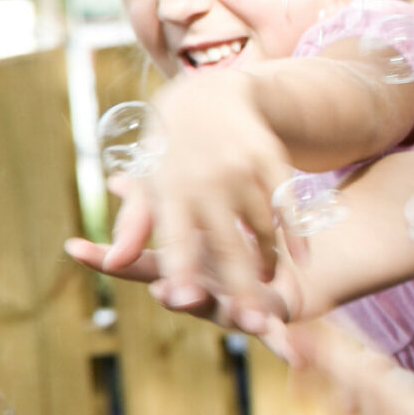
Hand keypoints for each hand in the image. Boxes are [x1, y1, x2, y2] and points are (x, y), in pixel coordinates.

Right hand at [72, 176, 305, 331]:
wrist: (274, 273)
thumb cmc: (221, 246)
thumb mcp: (190, 221)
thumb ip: (157, 206)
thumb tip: (113, 180)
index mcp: (178, 270)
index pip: (137, 263)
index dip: (107, 257)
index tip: (75, 247)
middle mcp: (199, 294)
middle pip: (183, 297)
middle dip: (178, 294)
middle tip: (169, 293)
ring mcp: (230, 310)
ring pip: (229, 316)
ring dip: (235, 316)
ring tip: (245, 319)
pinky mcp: (266, 320)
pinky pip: (277, 335)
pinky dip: (284, 345)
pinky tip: (297, 360)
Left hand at [144, 70, 301, 311]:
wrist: (208, 95)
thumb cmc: (169, 150)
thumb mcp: (150, 184)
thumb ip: (134, 225)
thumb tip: (111, 262)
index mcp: (169, 189)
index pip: (174, 238)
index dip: (180, 269)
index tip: (183, 300)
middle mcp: (205, 179)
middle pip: (226, 242)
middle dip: (241, 284)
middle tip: (250, 320)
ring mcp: (241, 167)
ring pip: (261, 227)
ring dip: (268, 260)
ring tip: (269, 283)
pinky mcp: (270, 157)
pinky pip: (288, 204)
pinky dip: (297, 234)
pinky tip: (303, 259)